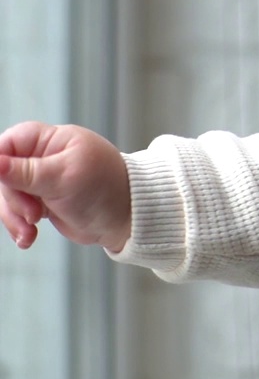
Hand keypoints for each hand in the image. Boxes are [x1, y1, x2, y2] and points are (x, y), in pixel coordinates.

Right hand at [0, 121, 130, 252]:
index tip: (1, 180)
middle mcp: (44, 157)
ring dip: (14, 216)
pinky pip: (17, 211)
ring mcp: (42, 180)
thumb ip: (25, 171)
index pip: (9, 143)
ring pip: (8, 195)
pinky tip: (28, 238)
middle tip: (33, 214)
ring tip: (30, 231)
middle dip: (13, 198)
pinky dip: (19, 225)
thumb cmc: (106, 190)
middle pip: (4, 173)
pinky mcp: (42, 201)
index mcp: (52, 140)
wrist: (127, 220)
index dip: (0, 163)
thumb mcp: (63, 177)